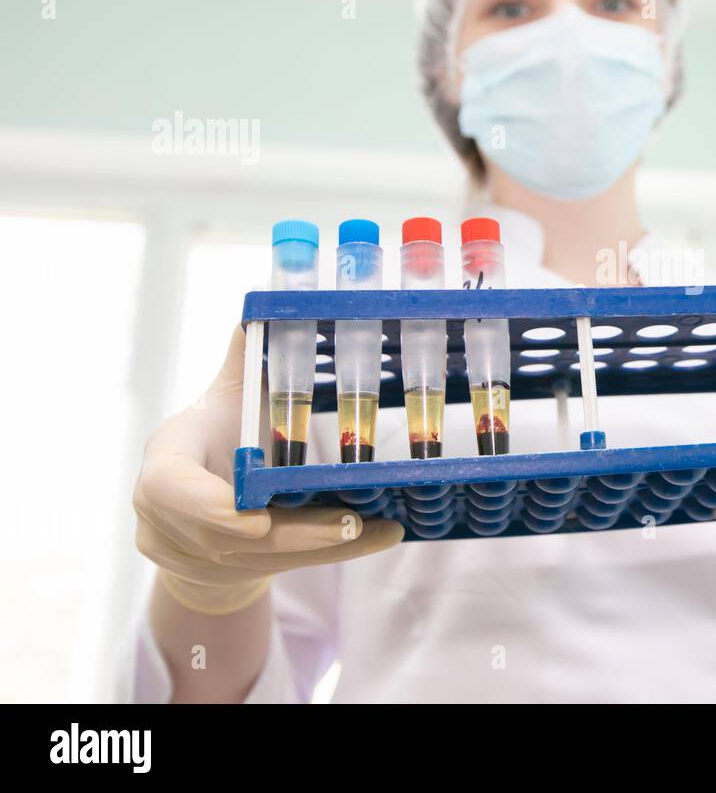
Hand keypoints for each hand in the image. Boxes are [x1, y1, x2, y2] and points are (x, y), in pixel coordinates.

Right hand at [134, 325, 404, 614]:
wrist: (197, 504)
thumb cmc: (218, 434)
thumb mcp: (229, 396)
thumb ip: (245, 360)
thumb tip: (259, 311)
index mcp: (165, 463)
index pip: (171, 490)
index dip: (209, 509)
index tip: (255, 518)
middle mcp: (162, 517)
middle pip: (229, 536)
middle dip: (295, 533)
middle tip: (352, 522)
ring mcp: (184, 556)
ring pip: (258, 560)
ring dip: (321, 547)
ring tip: (379, 530)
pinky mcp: (213, 578)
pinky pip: (275, 570)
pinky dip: (326, 556)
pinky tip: (376, 538)